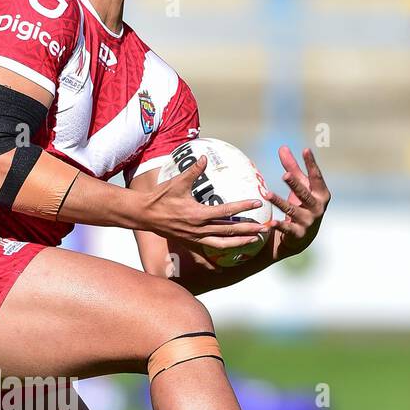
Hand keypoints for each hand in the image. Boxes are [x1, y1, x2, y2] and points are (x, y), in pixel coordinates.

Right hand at [135, 155, 273, 252]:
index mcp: (198, 214)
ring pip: (222, 244)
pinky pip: (208, 250)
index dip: (244, 207)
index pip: (227, 211)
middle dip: (249, 230)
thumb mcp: (177, 182)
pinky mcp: (189, 242)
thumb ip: (193, 171)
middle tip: (266, 228)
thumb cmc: (160, 197)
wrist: (144, 214)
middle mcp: (199, 229)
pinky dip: (221, 251)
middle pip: (229, 231)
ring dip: (240, 243)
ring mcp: (194, 238)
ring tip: (254, 241)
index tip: (258, 202)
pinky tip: (232, 252)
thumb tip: (205, 157)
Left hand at [264, 146, 329, 259]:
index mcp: (321, 193)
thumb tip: (282, 147)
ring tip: (267, 194)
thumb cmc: (302, 205)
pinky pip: (287, 228)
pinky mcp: (298, 234)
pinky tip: (270, 222)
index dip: (311, 163)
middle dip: (295, 184)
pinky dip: (279, 226)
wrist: (303, 236)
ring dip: (279, 202)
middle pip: (304, 193)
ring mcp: (309, 221)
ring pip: (292, 210)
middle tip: (285, 174)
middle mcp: (317, 207)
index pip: (316, 176)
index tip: (305, 150)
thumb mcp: (300, 187)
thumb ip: (292, 168)